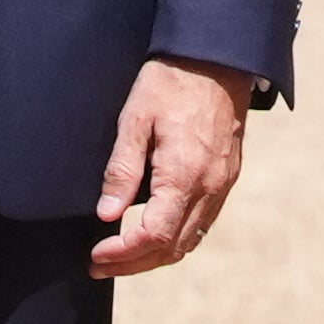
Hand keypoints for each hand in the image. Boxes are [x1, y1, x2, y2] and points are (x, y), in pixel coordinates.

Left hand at [91, 57, 251, 274]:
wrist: (217, 58)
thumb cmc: (171, 82)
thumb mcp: (135, 119)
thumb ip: (122, 170)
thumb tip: (106, 214)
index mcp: (185, 174)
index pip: (154, 235)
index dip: (123, 253)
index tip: (96, 254)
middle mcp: (210, 186)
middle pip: (173, 248)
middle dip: (134, 264)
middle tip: (100, 264)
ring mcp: (223, 184)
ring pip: (190, 240)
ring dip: (155, 257)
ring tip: (121, 256)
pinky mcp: (227, 178)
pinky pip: (203, 223)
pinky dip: (176, 238)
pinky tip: (153, 234)